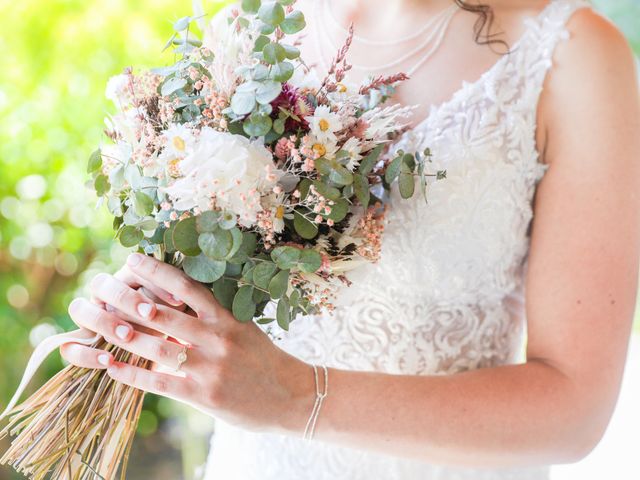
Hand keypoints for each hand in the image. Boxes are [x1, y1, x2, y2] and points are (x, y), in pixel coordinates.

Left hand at [60, 253, 313, 433]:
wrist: (293, 396)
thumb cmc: (266, 360)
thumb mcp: (245, 329)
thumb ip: (215, 317)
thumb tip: (179, 301)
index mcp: (227, 317)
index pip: (186, 287)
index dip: (156, 270)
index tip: (131, 260)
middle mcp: (217, 337)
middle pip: (161, 313)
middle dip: (125, 298)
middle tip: (100, 287)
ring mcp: (210, 366)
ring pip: (156, 346)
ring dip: (121, 334)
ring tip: (97, 322)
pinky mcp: (204, 395)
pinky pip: (160, 382)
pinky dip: (131, 374)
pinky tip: (110, 366)